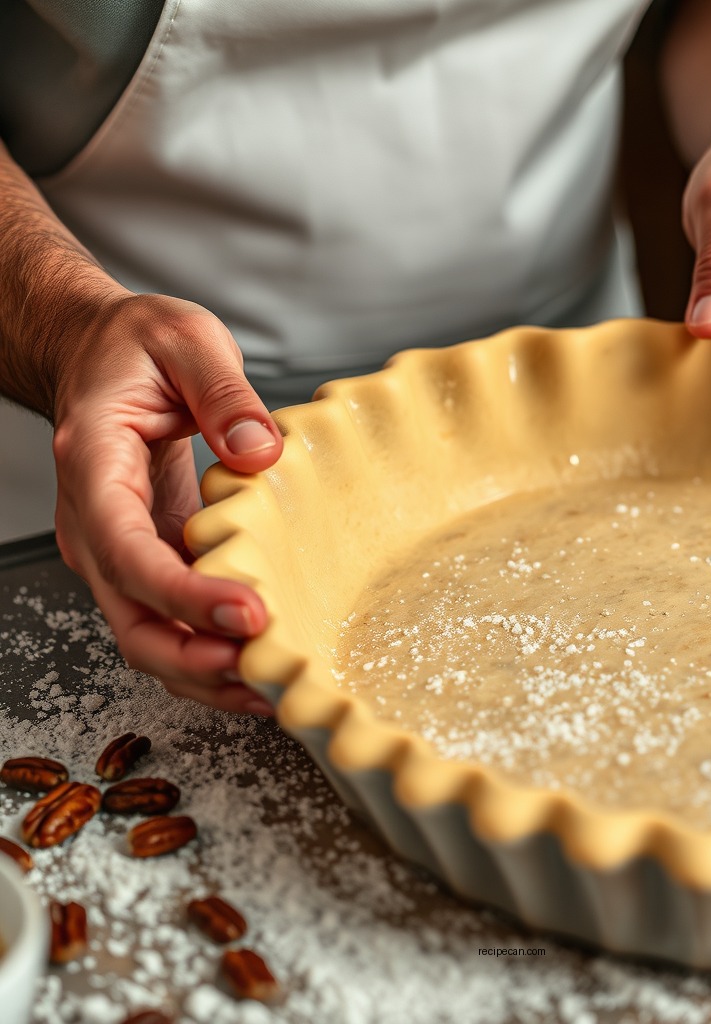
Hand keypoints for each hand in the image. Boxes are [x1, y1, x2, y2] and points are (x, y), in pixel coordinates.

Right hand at [51, 292, 283, 712]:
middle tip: (268, 670)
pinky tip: (261, 662)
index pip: (128, 551)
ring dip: (206, 672)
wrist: (100, 355)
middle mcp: (96, 523)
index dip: (184, 596)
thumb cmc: (137, 347)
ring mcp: (118, 550)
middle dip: (198, 658)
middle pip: (131, 620)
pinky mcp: (148, 560)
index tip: (246, 616)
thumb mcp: (186, 341)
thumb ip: (223, 393)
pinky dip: (211, 651)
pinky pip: (171, 622)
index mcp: (95, 466)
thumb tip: (259, 453)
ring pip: (148, 637)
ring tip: (274, 689)